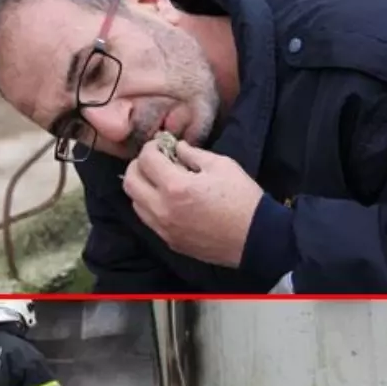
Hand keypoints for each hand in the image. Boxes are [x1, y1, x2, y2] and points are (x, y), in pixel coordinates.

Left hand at [122, 138, 263, 267]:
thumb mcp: (222, 166)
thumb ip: (193, 154)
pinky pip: (147, 219)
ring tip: (159, 179)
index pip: (145, 160)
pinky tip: (166, 198)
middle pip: (129, 182)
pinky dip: (149, 204)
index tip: (160, 144)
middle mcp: (162, 209)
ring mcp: (163, 228)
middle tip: (153, 160)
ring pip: (134, 202)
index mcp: (175, 187)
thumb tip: (176, 147)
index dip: (150, 147)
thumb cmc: (243, 199)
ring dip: (141, 186)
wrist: (256, 238)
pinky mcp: (168, 240)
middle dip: (137, 165)